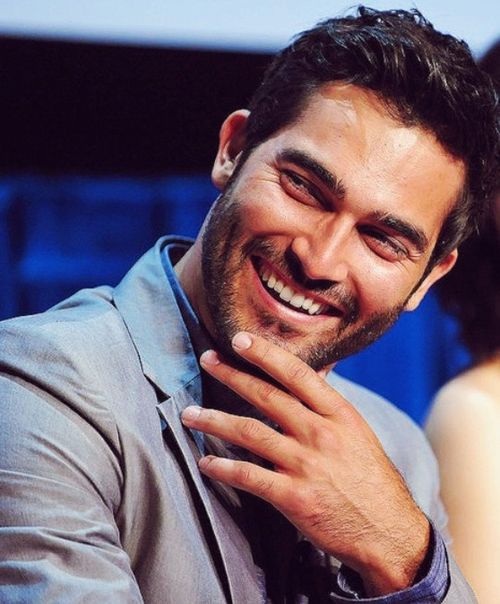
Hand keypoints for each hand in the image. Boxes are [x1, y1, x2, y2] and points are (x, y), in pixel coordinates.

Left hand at [181, 331, 429, 595]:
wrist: (390, 532)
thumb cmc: (372, 479)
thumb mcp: (358, 432)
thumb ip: (328, 407)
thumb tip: (305, 377)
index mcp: (339, 414)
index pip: (297, 374)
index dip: (266, 354)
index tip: (240, 340)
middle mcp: (321, 434)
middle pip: (267, 396)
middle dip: (232, 375)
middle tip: (207, 360)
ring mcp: (306, 465)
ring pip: (250, 433)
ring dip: (214, 421)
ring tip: (189, 414)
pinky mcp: (294, 498)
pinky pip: (249, 477)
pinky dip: (223, 468)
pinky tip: (206, 462)